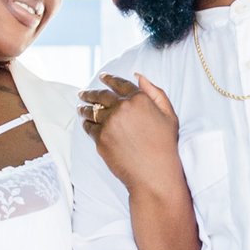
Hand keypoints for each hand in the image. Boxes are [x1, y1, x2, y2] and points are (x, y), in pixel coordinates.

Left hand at [81, 72, 182, 199]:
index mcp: (139, 99)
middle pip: (101, 95)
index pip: (120, 84)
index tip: (102, 77)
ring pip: (91, 110)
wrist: (154, 173)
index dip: (109, 79)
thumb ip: (155, 92)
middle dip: (90, 93)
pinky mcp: (100, 138)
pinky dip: (86, 123)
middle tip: (83, 93)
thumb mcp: (169, 115)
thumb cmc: (165, 145)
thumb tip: (138, 76)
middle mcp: (122, 108)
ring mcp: (109, 123)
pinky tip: (86, 123)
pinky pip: (89, 127)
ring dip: (84, 107)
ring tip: (80, 107)